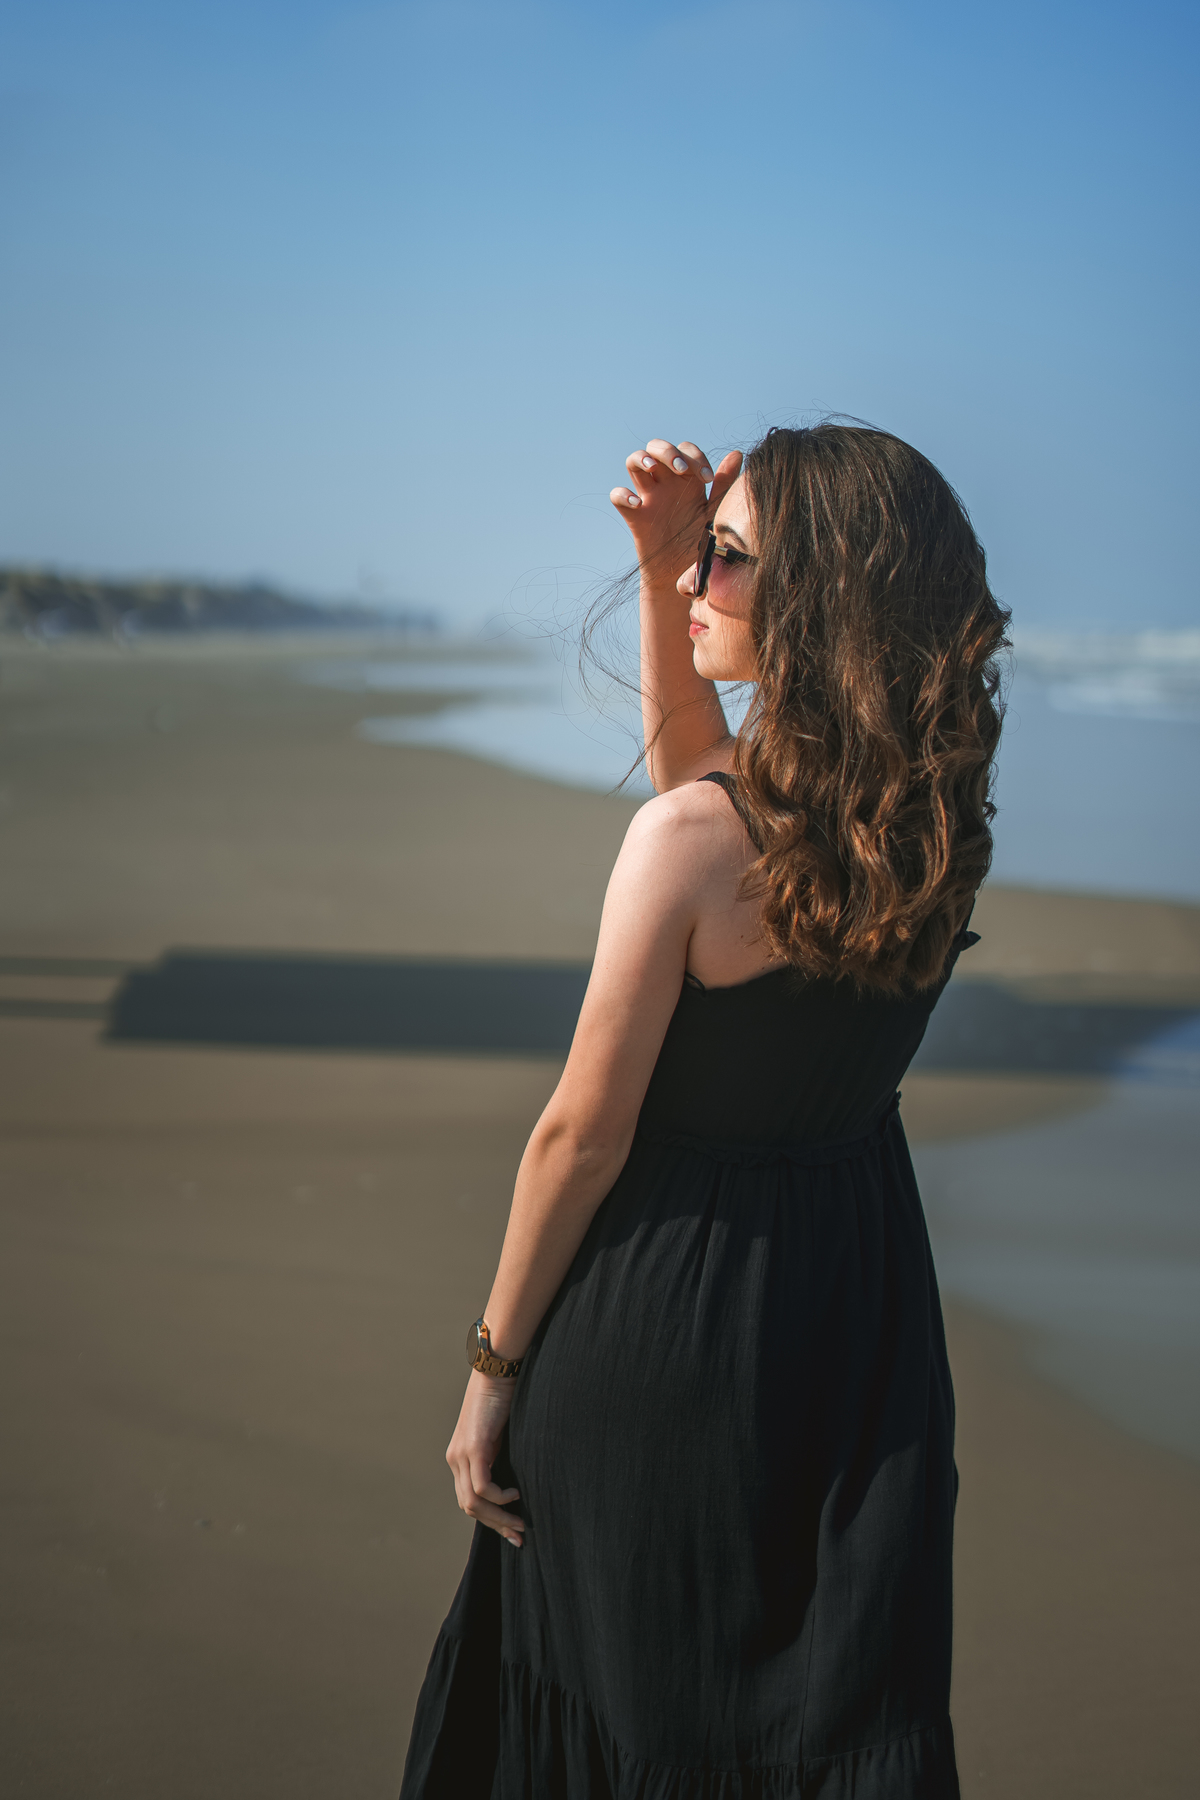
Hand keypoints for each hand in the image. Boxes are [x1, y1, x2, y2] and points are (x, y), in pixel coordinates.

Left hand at [445, 1370, 525, 1548]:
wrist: (497, 1370)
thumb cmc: (504, 1399)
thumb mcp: (500, 1436)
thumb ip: (500, 1459)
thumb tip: (518, 1483)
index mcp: (460, 1458)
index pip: (469, 1501)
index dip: (491, 1520)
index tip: (514, 1531)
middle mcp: (455, 1459)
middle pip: (470, 1507)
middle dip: (496, 1525)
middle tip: (519, 1536)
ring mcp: (462, 1454)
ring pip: (474, 1503)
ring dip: (499, 1517)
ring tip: (520, 1520)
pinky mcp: (474, 1448)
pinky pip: (483, 1488)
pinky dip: (500, 1498)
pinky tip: (515, 1494)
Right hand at [610, 439, 743, 585]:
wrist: (684, 573)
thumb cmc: (701, 543)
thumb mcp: (716, 512)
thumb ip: (724, 484)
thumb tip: (737, 454)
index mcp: (687, 480)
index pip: (684, 449)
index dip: (694, 456)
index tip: (707, 479)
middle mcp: (666, 483)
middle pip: (656, 447)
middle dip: (667, 451)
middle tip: (680, 470)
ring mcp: (648, 497)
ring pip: (634, 462)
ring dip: (642, 458)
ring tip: (653, 468)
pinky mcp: (635, 516)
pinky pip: (617, 496)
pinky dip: (623, 494)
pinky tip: (638, 504)